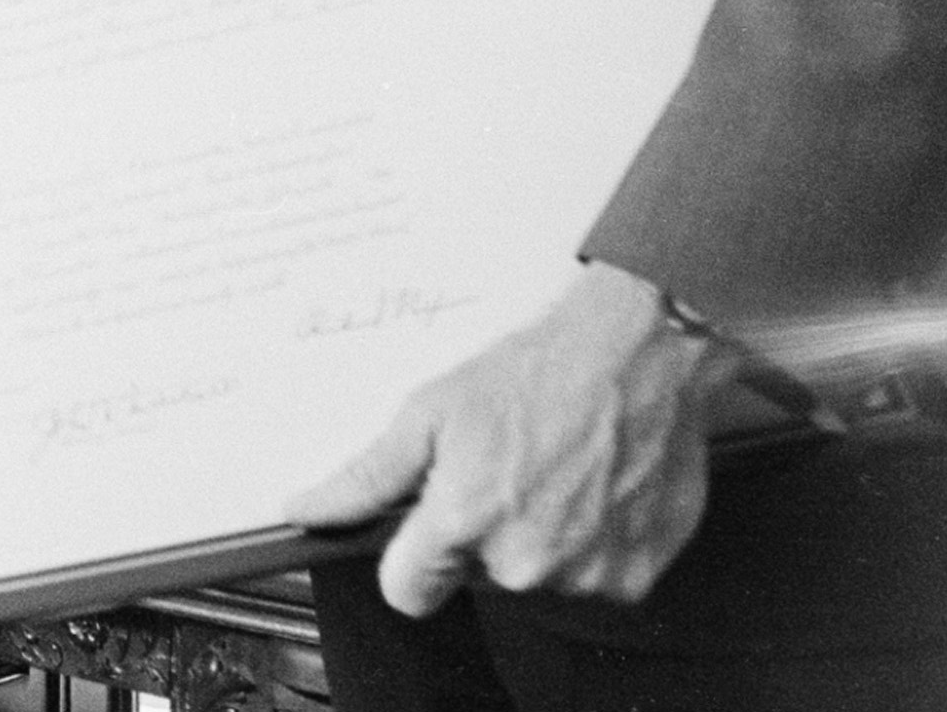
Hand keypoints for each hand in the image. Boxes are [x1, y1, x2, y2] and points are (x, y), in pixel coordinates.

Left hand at [286, 261, 726, 615]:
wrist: (641, 354)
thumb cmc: (537, 372)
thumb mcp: (430, 411)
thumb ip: (366, 476)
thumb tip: (306, 509)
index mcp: (465, 522)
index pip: (406, 592)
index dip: (410, 559)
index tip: (425, 530)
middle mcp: (525, 562)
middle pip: (478, 579)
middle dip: (482, 535)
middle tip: (506, 471)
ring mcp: (586, 575)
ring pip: (539, 577)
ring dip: (542, 537)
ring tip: (556, 471)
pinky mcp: (637, 575)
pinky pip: (596, 576)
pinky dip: (594, 541)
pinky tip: (594, 487)